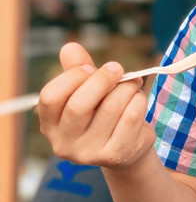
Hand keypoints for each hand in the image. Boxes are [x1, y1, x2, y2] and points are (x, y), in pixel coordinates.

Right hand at [38, 42, 155, 168]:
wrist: (128, 148)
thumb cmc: (104, 112)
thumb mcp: (89, 91)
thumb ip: (78, 69)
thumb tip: (69, 47)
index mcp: (51, 124)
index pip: (50, 97)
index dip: (72, 77)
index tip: (89, 67)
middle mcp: (64, 143)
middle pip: (79, 105)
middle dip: (102, 79)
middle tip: (117, 68)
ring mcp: (89, 153)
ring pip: (111, 108)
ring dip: (127, 88)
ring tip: (132, 85)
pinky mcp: (116, 154)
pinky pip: (131, 116)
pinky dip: (139, 100)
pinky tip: (138, 101)